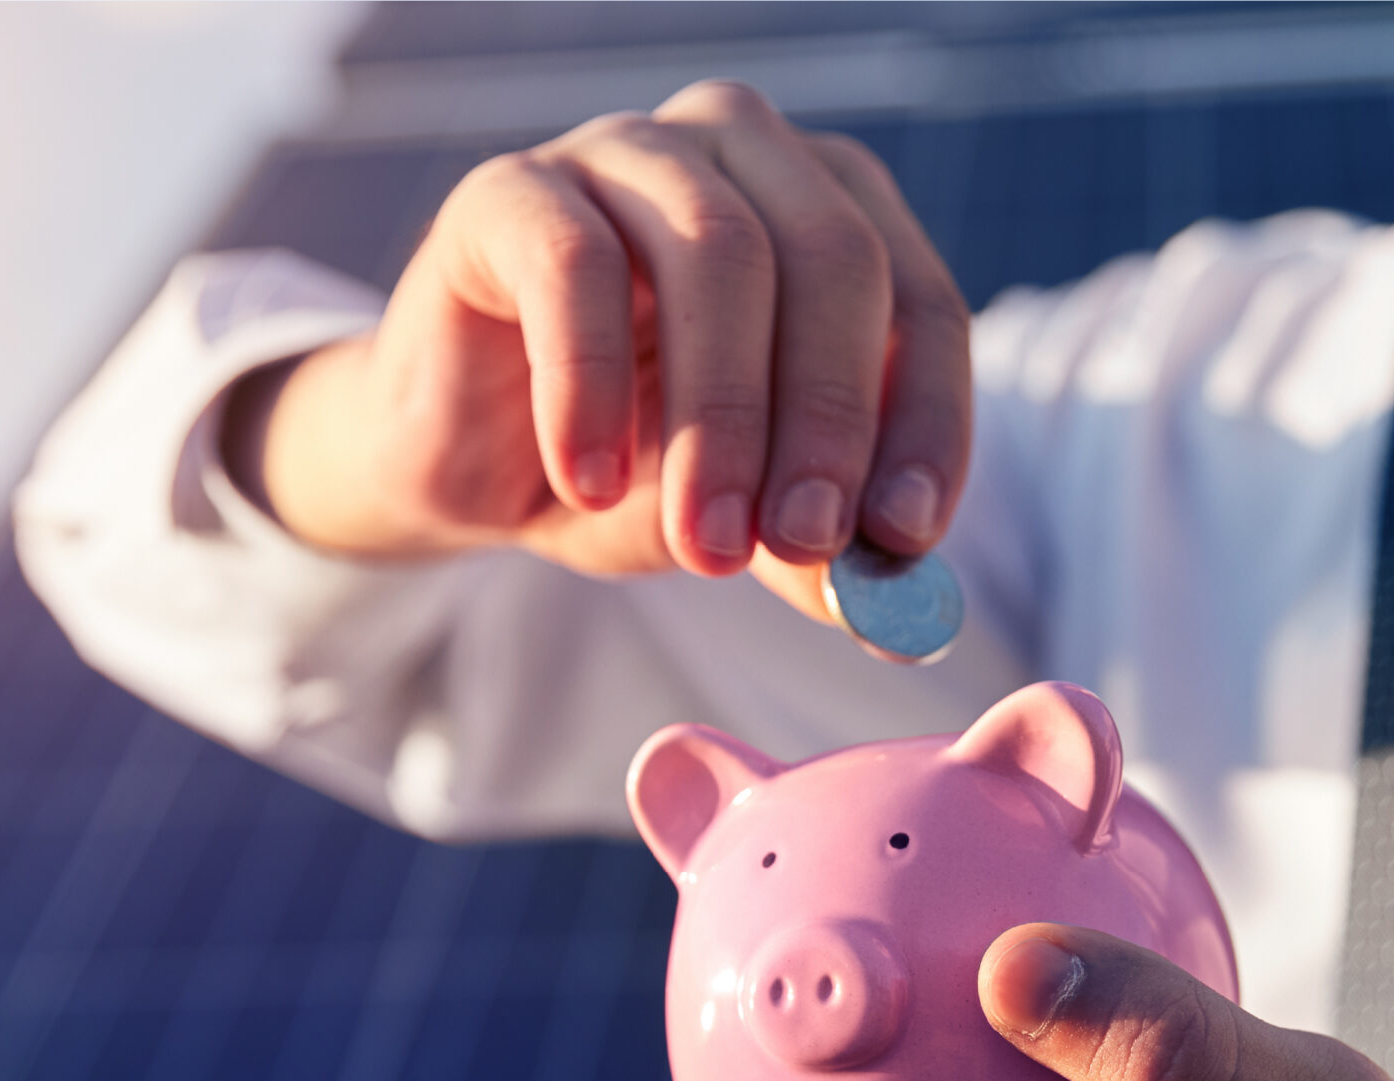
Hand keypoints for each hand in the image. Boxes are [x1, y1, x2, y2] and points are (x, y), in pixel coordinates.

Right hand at [221, 81, 971, 622]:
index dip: (928, 420)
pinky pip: (571, 265)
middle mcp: (745, 153)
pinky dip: (590, 385)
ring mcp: (627, 152)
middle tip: (807, 542)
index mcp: (835, 214)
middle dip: (829, 418)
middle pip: (831, 261)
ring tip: (706, 544)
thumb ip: (812, 548)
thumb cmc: (629, 467)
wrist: (465, 459)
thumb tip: (891, 615)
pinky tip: (588, 483)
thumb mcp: (740, 520)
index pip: (921, 303)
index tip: (907, 534)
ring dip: (723, 415)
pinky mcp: (510, 190)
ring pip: (716, 252)